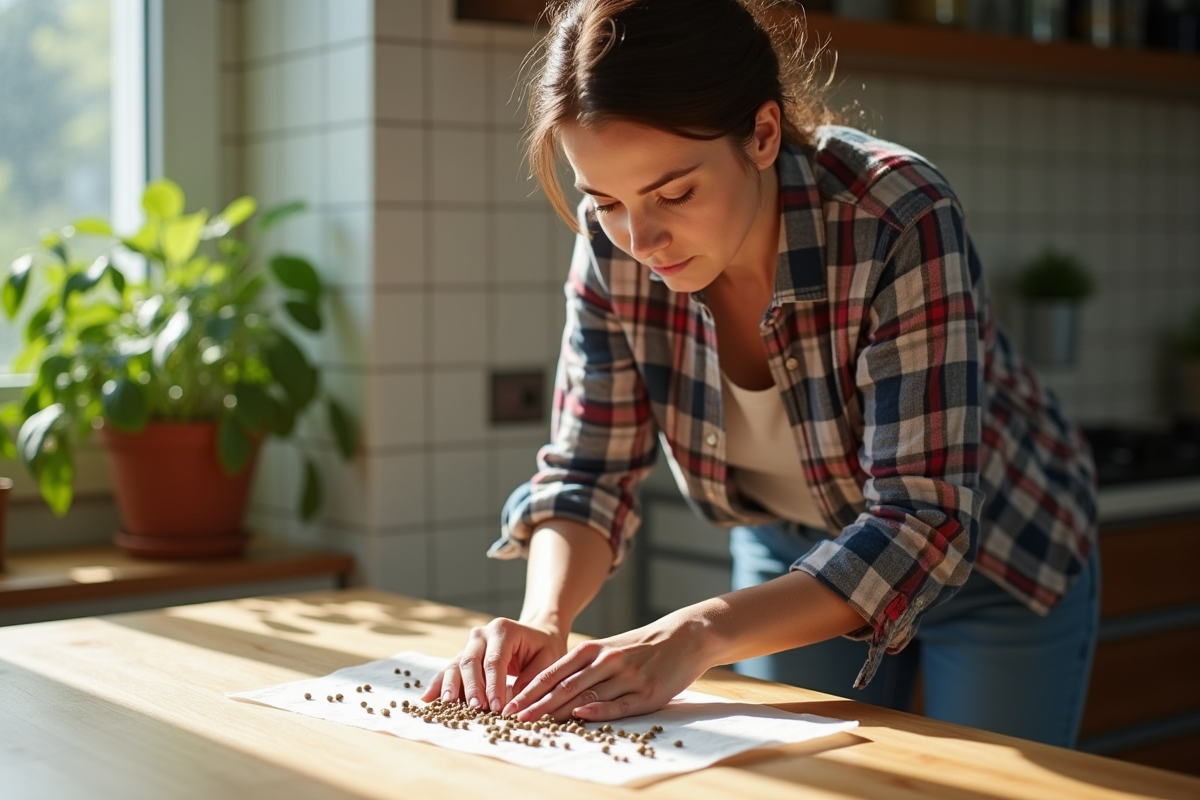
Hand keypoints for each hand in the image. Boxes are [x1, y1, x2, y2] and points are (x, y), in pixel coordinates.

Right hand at [422, 618, 567, 712]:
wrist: (537, 635)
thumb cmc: (544, 649)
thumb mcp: (547, 660)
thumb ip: (531, 679)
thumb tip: (512, 704)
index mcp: (503, 630)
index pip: (494, 660)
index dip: (493, 685)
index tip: (495, 707)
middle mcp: (482, 634)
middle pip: (471, 661)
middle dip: (472, 687)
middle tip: (475, 708)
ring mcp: (470, 644)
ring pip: (455, 665)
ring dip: (451, 686)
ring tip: (448, 704)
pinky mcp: (463, 656)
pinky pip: (448, 670)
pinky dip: (439, 684)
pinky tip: (427, 698)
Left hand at [502, 614, 709, 722]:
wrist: (684, 637)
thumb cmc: (641, 646)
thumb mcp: (609, 649)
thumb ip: (583, 666)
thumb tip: (551, 688)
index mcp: (593, 650)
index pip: (553, 674)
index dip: (529, 691)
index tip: (509, 705)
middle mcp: (606, 661)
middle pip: (564, 687)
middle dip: (536, 705)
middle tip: (513, 719)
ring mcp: (627, 677)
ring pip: (586, 696)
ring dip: (558, 712)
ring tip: (536, 725)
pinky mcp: (648, 692)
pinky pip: (618, 704)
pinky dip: (598, 710)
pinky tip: (580, 717)